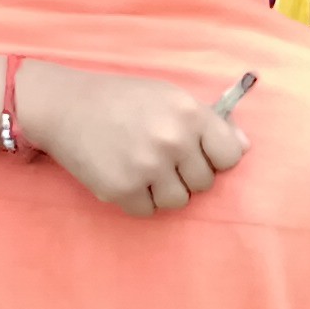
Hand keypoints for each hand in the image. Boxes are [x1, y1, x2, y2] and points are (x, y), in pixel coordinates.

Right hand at [21, 65, 251, 214]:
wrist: (65, 105)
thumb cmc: (122, 99)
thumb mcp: (169, 96)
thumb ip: (208, 121)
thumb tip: (244, 146)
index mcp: (189, 114)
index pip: (231, 156)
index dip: (216, 158)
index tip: (198, 154)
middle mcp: (172, 140)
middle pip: (204, 183)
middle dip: (185, 174)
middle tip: (159, 156)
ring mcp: (147, 167)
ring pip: (178, 201)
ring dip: (163, 190)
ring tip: (141, 166)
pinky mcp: (121, 189)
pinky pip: (147, 211)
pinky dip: (137, 200)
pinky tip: (124, 175)